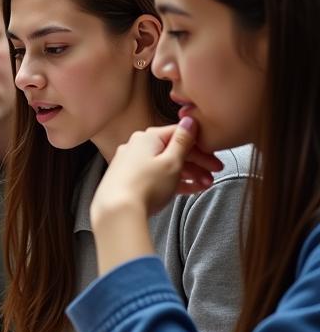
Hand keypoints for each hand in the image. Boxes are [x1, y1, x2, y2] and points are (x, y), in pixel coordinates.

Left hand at [92, 117, 221, 225]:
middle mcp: (136, 146)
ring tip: (204, 186)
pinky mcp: (128, 180)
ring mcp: (131, 164)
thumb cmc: (146, 185)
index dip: (200, 147)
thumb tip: (189, 120)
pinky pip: (156, 177)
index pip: (180, 135)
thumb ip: (183, 141)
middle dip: (197, 163)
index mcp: (148, 137)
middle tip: (213, 174)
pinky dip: (172, 182)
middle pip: (173, 151)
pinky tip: (190, 190)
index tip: (214, 159)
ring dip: (188, 174)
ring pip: (165, 165)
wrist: (117, 211)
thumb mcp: (172, 161)